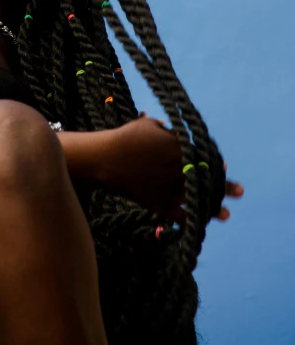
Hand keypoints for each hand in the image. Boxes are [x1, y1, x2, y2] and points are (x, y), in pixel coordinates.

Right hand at [94, 115, 243, 224]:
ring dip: (214, 207)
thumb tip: (174, 133)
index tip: (224, 165)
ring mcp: (171, 189)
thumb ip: (166, 129)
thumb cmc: (126, 138)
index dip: (216, 163)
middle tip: (239, 191)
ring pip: (198, 200)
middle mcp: (180, 170)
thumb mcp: (148, 125)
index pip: (206, 157)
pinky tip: (198, 222)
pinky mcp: (160, 205)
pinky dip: (190, 218)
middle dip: (224, 186)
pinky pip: (180, 215)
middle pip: (208, 180)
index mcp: (180, 149)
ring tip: (226, 214)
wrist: (106, 160)